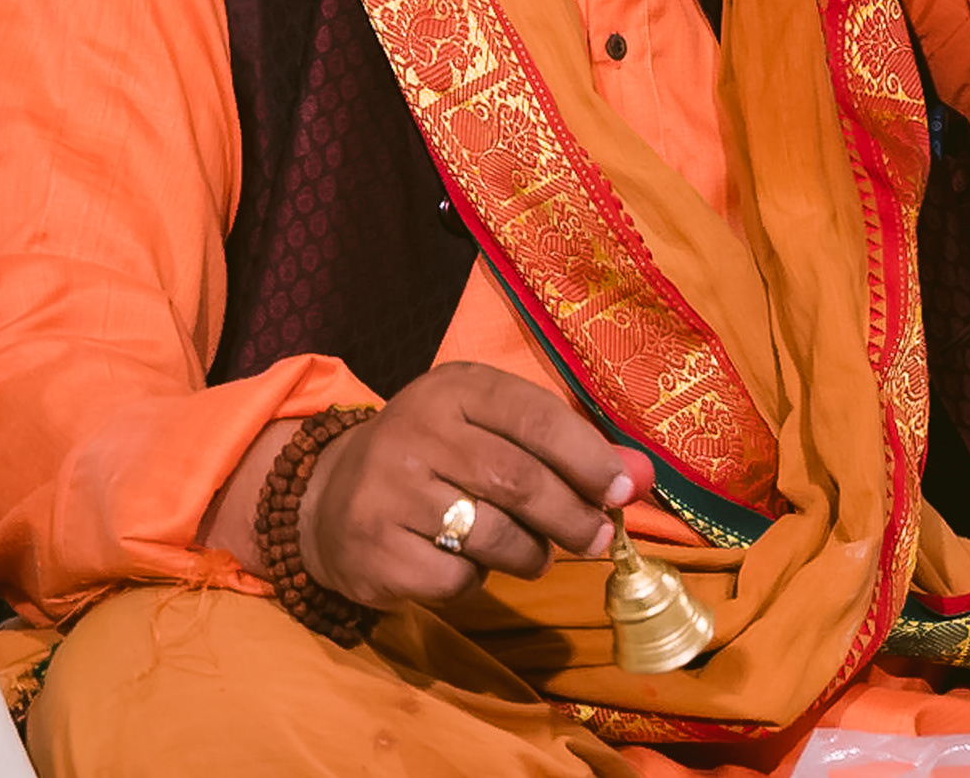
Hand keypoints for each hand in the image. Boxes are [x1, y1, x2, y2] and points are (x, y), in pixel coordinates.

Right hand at [292, 363, 649, 609]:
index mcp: (454, 389)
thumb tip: (641, 477)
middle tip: (598, 538)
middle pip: (519, 480)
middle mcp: (416, 432)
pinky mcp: (374, 549)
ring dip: (532, 555)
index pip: (536, 417)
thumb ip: (567, 449)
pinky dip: (477, 581)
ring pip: (493, 535)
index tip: (623, 490)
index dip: (588, 457)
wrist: (328, 496)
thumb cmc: (435, 458)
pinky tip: (469, 565)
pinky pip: (455, 578)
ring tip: (536, 555)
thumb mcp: (492, 430)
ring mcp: (389, 492)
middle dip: (572, 516)